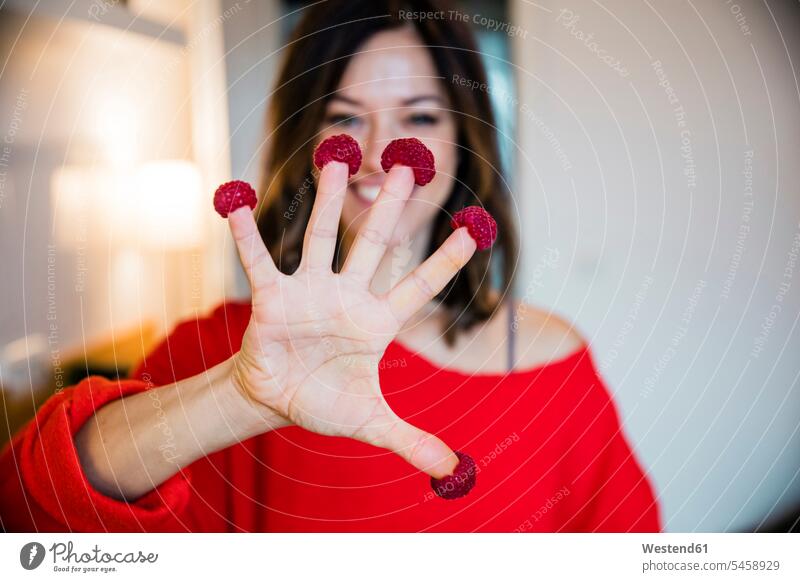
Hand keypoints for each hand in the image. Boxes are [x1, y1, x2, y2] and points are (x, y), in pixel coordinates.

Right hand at [227, 161, 476, 478]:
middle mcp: (348, 297)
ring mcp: (310, 293)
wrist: (279, 399)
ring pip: (321, 239)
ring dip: (326, 202)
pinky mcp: (272, 299)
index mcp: (378, 322)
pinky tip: (237, 203)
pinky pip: (260, 262)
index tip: (474, 228)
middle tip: (408, 165)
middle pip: (374, 244)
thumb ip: (412, 441)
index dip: (446, 260)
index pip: (420, 285)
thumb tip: (453, 471)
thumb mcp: (372, 423)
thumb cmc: (327, 401)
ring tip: (335, 160)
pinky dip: (247, 236)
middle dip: (390, 207)